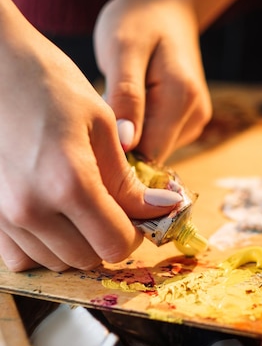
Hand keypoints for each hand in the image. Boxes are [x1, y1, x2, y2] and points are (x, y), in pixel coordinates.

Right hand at [0, 0, 180, 271]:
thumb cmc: (48, 84)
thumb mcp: (101, 125)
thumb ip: (128, 179)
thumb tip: (162, 210)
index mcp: (69, 183)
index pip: (116, 244)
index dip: (136, 233)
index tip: (138, 214)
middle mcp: (32, 209)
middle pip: (87, 258)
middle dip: (108, 238)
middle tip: (111, 207)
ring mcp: (4, 215)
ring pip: (56, 261)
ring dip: (78, 244)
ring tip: (80, 207)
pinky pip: (20, 257)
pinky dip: (42, 247)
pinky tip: (51, 218)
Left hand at [93, 0, 211, 163]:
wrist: (166, 5)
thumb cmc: (139, 20)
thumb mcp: (122, 48)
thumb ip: (126, 95)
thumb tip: (126, 143)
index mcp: (181, 98)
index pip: (149, 153)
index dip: (118, 154)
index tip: (92, 135)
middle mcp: (195, 116)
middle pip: (150, 155)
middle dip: (121, 143)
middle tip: (100, 108)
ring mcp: (194, 122)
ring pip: (152, 149)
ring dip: (128, 135)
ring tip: (115, 99)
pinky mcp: (187, 123)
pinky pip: (155, 139)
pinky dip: (137, 128)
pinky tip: (127, 104)